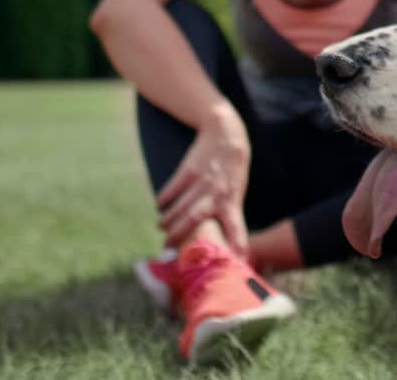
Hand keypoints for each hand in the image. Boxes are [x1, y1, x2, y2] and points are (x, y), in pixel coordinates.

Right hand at [157, 105, 251, 257]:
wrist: (226, 136)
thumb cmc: (232, 171)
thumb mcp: (236, 193)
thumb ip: (227, 214)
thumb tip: (220, 240)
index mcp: (232, 202)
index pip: (236, 227)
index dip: (236, 244)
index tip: (234, 260)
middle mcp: (217, 194)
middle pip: (195, 219)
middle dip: (179, 235)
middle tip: (167, 247)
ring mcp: (202, 182)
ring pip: (180, 207)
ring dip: (168, 220)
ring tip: (162, 228)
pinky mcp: (188, 170)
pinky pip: (171, 189)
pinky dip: (163, 200)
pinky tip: (160, 206)